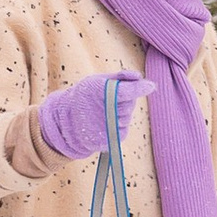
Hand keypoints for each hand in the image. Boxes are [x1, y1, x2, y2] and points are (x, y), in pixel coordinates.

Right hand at [33, 68, 152, 160]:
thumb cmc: (84, 96)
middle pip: (130, 103)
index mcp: (102, 94)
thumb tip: (139, 76)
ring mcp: (108, 128)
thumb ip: (120, 77)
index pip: (127, 91)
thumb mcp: (97, 80)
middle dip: (125, 99)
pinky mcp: (110, 140)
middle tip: (109, 98)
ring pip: (127, 116)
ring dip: (121, 112)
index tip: (150, 85)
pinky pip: (123, 129)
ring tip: (104, 111)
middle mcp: (106, 112)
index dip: (139, 88)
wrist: (66, 122)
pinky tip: (105, 121)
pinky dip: (118, 124)